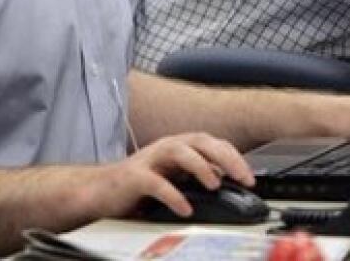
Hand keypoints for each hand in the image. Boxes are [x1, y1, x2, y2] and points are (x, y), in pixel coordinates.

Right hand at [97, 132, 253, 219]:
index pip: (213, 143)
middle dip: (226, 157)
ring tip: (215, 184)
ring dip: (201, 167)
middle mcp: (166, 147)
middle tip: (243, 178)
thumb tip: (225, 177)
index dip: (234, 157)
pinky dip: (174, 195)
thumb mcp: (175, 177)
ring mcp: (149, 159)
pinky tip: (185, 208)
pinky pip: (157, 182)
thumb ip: (197, 174)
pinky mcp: (134, 176)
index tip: (250, 178)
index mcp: (179, 146)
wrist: (99, 191)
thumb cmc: (138, 184)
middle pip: (201, 141)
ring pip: (180, 152)